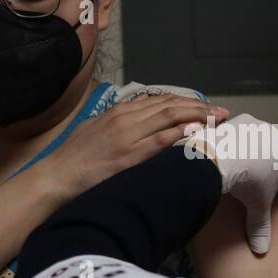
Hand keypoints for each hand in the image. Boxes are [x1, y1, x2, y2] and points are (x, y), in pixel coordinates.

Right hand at [49, 95, 228, 195]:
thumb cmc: (74, 158)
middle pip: (170, 105)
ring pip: (168, 117)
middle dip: (199, 107)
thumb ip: (119, 122)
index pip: (160, 100)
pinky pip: (158, 140)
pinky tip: (196, 132)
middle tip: (221, 112)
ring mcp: (126, 136)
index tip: (205, 107)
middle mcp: (125, 119)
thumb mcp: (96, 130)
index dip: (186, 102)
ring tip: (217, 119)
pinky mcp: (127, 156)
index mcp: (118, 112)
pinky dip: (179, 133)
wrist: (56, 176)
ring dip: (196, 116)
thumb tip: (141, 116)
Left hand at [182, 113, 277, 254]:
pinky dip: (244, 146)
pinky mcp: (245, 120)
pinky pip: (248, 136)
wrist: (217, 158)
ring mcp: (264, 127)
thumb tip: (262, 250)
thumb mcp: (256, 207)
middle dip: (277, 179)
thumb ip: (261, 227)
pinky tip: (234, 157)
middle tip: (266, 193)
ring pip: (267, 147)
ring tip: (249, 174)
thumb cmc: (245, 183)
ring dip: (262, 160)